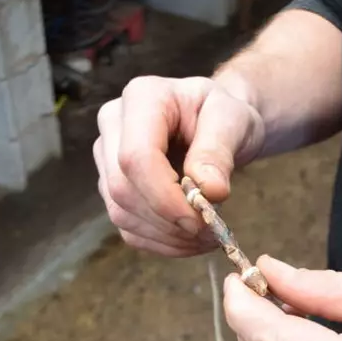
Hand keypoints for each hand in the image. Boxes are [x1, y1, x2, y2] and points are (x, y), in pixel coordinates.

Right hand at [94, 74, 264, 256]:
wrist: (218, 124)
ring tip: (206, 235)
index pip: (136, 157)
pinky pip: (128, 227)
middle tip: (211, 232)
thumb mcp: (233, 120)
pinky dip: (161, 242)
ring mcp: (107, 158)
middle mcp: (114, 124)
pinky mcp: (112, 187)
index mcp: (142, 98)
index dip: (164, 196)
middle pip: (122, 188)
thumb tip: (209, 191)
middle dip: (168, 220)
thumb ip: (219, 150)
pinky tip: (189, 239)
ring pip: (121, 212)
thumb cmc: (224, 115)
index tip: (200, 219)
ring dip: (166, 236)